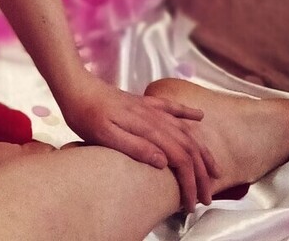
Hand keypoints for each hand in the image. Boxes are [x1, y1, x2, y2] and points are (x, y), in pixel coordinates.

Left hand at [56, 74, 220, 212]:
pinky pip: (171, 108)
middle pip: (187, 147)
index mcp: (146, 128)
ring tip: (214, 170)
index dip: (189, 183)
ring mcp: (149, 108)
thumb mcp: (104, 134)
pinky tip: (199, 117)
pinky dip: (188, 113)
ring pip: (185, 130)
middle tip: (206, 197)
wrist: (74, 85)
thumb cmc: (84, 113)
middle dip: (201, 174)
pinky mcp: (142, 102)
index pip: (179, 159)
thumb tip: (164, 162)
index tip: (191, 203)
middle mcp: (153, 117)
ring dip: (202, 151)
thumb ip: (134, 146)